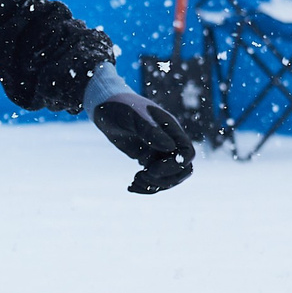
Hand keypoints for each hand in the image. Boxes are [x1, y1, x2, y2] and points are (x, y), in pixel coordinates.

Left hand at [83, 62, 196, 193]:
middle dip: (165, 179)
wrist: (104, 106)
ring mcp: (159, 151)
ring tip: (135, 181)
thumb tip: (169, 147)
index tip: (153, 168)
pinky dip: (146, 186)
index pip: (187, 153)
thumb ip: (150, 130)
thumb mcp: (133, 116)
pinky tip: (131, 186)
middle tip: (142, 177)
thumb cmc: (120, 106)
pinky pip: (155, 177)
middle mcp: (169, 142)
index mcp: (170, 129)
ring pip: (169, 177)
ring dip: (155, 185)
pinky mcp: (147, 158)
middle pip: (182, 170)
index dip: (175, 166)